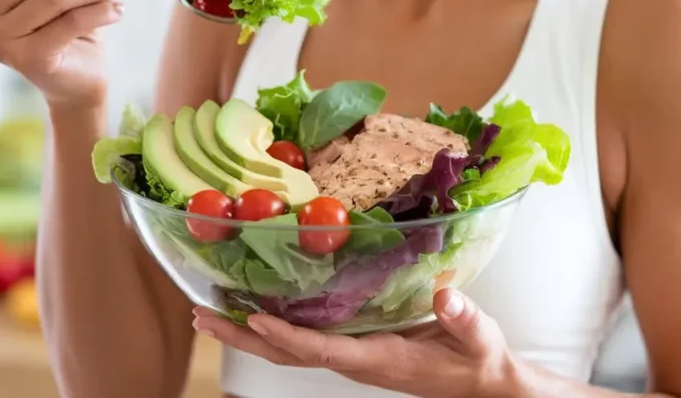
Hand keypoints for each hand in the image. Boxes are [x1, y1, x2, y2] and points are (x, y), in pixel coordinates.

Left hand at [193, 289, 519, 397]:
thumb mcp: (479, 337)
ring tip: (208, 314)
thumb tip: (446, 296)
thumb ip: (464, 318)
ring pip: (288, 349)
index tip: (253, 318)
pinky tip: (252, 311)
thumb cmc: (476, 359)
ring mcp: (350, 356)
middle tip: (201, 316)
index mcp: (377, 358)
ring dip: (246, 333)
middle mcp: (354, 360)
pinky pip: (301, 340)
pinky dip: (271, 328)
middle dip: (242, 337)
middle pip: (286, 354)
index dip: (286, 335)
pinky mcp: (352, 348)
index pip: (321, 350)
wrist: (479, 383)